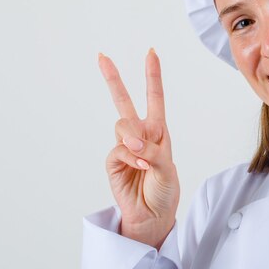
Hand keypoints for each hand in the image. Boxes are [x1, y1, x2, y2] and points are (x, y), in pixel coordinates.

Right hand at [98, 48, 179, 249]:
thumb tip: (131, 143)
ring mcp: (125, 147)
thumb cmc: (165, 190)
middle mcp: (140, 134)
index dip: (152, 76)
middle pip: (123, 102)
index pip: (154, 98)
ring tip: (144, 157)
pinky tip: (139, 168)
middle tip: (101, 56)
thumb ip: (151, 151)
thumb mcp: (167, 168)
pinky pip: (118, 149)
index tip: (151, 53)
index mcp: (158, 131)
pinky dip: (131, 157)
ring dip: (134, 138)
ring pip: (121, 125)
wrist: (153, 215)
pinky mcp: (113, 161)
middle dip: (113, 79)